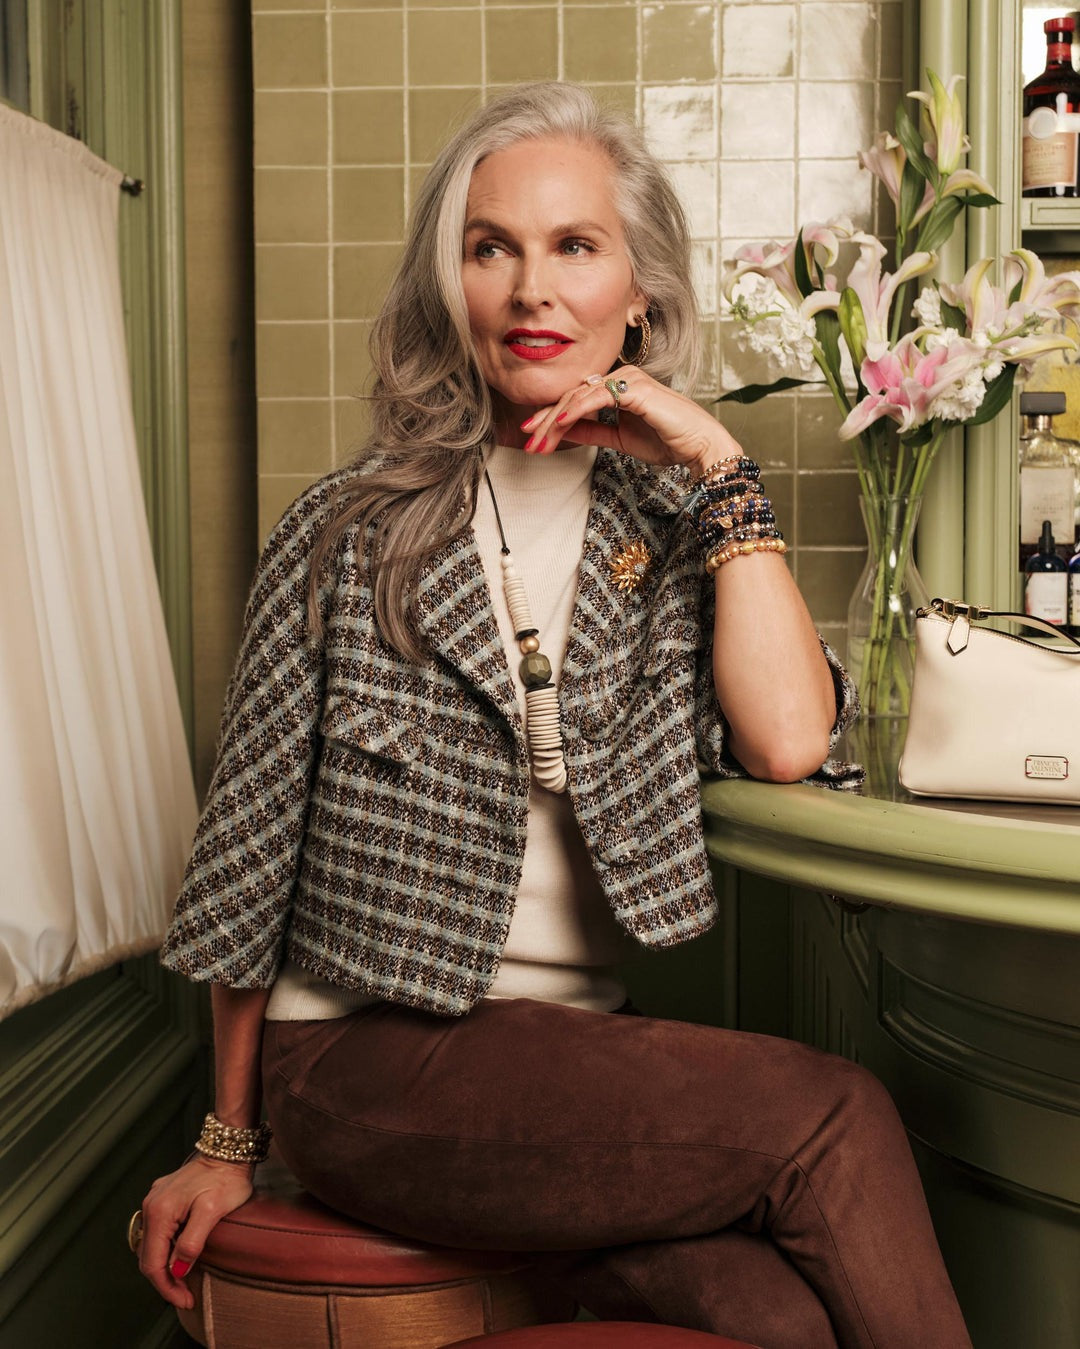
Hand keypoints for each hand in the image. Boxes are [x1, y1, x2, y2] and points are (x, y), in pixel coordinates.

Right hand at [138, 1154, 254, 1308]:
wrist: (229, 1150)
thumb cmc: (226, 1178)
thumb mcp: (212, 1212)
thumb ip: (191, 1242)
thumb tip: (177, 1270)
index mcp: (160, 1211)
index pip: (153, 1263)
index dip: (167, 1287)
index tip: (185, 1300)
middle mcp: (151, 1206)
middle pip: (148, 1257)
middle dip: (165, 1281)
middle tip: (186, 1297)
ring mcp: (155, 1201)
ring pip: (151, 1246)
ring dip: (164, 1267)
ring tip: (183, 1283)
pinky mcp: (163, 1199)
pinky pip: (157, 1232)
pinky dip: (165, 1250)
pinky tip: (179, 1258)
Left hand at [519, 366, 742, 475]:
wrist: (698, 446)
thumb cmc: (667, 440)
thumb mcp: (619, 439)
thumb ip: (592, 432)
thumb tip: (562, 432)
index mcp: (617, 387)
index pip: (575, 400)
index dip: (550, 419)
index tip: (532, 438)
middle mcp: (621, 378)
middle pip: (572, 396)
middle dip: (545, 420)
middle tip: (527, 441)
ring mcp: (628, 379)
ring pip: (579, 396)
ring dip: (555, 419)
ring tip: (538, 439)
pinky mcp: (635, 387)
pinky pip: (597, 398)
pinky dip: (576, 410)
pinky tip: (558, 423)